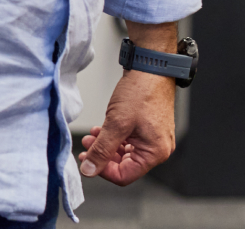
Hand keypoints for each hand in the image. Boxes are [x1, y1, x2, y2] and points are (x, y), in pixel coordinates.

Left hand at [77, 69, 175, 184]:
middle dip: (102, 156)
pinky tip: (102, 130)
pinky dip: (114, 139)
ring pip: (124, 154)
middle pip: (125, 166)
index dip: (103, 171)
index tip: (88, 160)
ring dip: (106, 147)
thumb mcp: (116, 124)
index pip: (125, 176)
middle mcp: (158, 148)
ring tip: (92, 136)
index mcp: (156, 152)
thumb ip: (101, 151)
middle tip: (86, 146)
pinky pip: (129, 143)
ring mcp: (154, 139)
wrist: (151, 68)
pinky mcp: (149, 130)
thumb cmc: (142, 92)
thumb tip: (89, 170)